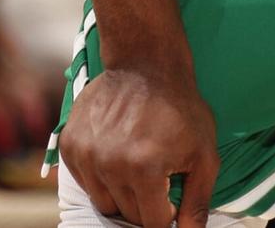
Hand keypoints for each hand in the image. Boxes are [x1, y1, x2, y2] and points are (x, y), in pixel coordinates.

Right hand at [60, 66, 219, 227]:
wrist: (145, 62)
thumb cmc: (180, 106)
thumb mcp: (204, 151)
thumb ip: (198, 200)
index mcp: (145, 169)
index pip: (154, 223)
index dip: (167, 213)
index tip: (171, 196)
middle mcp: (110, 165)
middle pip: (128, 214)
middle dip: (146, 202)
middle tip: (157, 174)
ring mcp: (86, 154)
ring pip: (104, 202)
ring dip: (122, 191)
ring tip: (137, 162)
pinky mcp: (70, 144)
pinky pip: (85, 182)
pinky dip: (100, 176)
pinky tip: (117, 152)